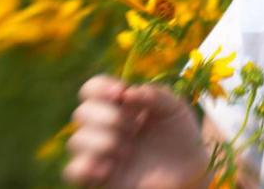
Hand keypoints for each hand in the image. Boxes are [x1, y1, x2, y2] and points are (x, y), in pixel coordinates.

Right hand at [63, 75, 209, 188]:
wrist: (190, 170)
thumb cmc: (181, 135)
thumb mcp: (175, 108)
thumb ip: (156, 94)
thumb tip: (128, 93)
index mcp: (119, 106)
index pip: (92, 89)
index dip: (99, 87)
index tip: (120, 93)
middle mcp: (105, 127)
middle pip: (81, 113)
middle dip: (107, 117)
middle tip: (133, 127)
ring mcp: (100, 152)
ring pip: (76, 141)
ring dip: (102, 141)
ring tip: (128, 150)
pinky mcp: (100, 177)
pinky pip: (73, 171)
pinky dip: (85, 166)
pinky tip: (109, 168)